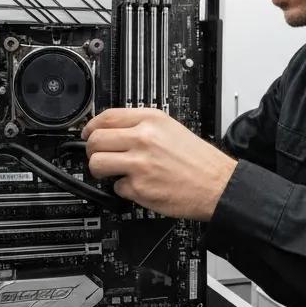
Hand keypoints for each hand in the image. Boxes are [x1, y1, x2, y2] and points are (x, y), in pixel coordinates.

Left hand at [81, 108, 236, 219]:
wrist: (218, 185)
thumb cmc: (199, 160)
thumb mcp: (171, 129)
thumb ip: (142, 126)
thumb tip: (113, 131)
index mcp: (151, 120)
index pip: (107, 117)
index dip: (91, 127)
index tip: (87, 134)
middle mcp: (143, 138)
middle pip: (95, 140)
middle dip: (92, 151)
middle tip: (100, 156)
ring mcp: (139, 163)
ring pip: (96, 163)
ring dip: (100, 171)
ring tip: (113, 173)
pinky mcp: (139, 187)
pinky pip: (116, 187)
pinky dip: (124, 189)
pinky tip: (139, 186)